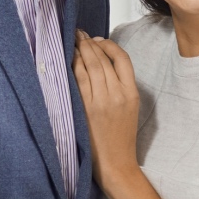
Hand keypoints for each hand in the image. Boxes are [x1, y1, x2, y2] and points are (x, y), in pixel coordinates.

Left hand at [73, 32, 140, 190]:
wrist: (116, 163)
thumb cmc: (121, 138)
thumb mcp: (131, 108)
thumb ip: (121, 87)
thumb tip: (103, 63)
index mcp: (131, 93)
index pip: (122, 58)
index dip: (108, 45)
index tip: (98, 40)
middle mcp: (116, 94)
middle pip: (102, 59)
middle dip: (89, 43)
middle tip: (79, 35)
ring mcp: (100, 101)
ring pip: (89, 66)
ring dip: (80, 51)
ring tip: (73, 42)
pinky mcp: (86, 109)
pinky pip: (78, 80)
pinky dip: (72, 67)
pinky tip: (68, 60)